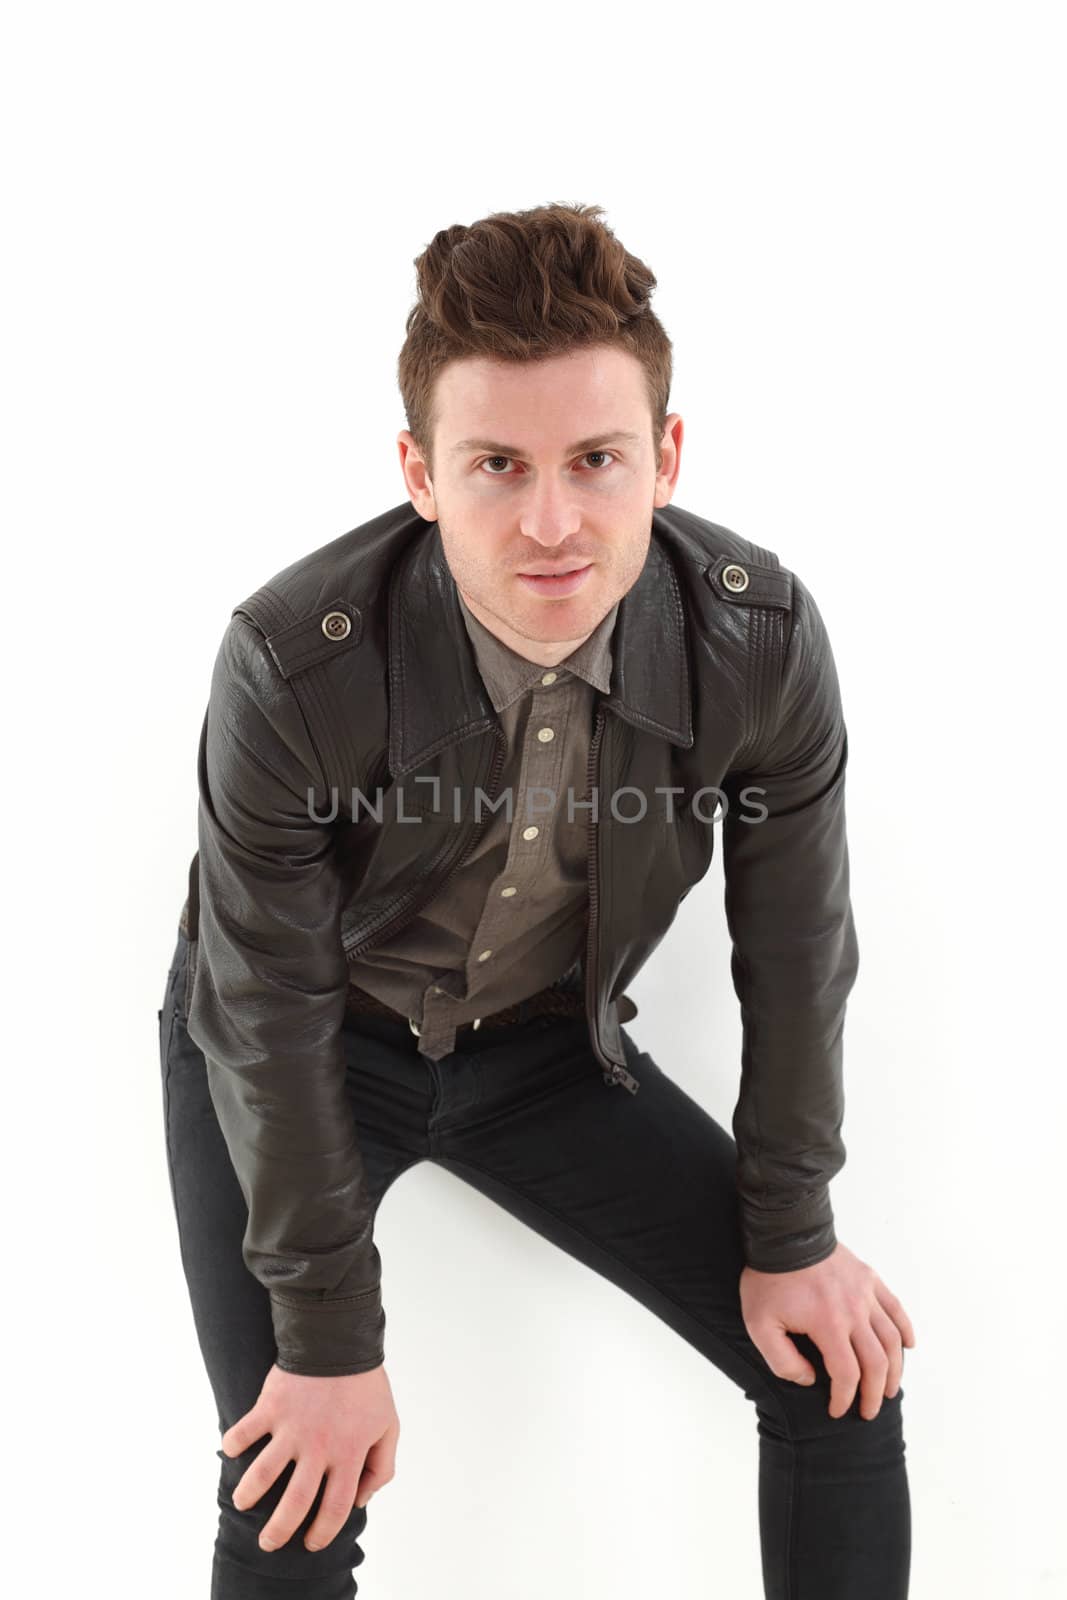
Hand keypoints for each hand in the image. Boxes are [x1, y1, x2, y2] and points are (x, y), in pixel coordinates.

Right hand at [221, 1361, 399, 1552]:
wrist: (340, 1338)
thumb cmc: (365, 1384)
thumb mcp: (388, 1425)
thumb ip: (381, 1466)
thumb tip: (361, 1499)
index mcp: (349, 1453)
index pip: (335, 1508)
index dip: (323, 1532)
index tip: (311, 1543)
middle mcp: (318, 1447)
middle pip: (295, 1504)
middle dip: (279, 1531)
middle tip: (268, 1543)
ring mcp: (292, 1427)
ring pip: (262, 1475)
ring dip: (248, 1494)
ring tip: (242, 1502)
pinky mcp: (271, 1407)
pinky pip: (244, 1431)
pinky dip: (233, 1443)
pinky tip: (231, 1450)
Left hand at [740, 1241, 915, 1420]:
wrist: (783, 1234)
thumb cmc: (769, 1279)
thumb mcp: (760, 1324)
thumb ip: (782, 1359)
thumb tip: (810, 1378)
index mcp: (828, 1324)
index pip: (847, 1374)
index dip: (845, 1398)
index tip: (838, 1411)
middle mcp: (854, 1310)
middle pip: (876, 1362)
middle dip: (874, 1393)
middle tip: (868, 1411)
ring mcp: (865, 1293)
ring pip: (892, 1339)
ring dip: (895, 1369)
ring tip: (889, 1389)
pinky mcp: (869, 1279)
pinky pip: (896, 1308)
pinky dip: (905, 1329)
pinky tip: (908, 1346)